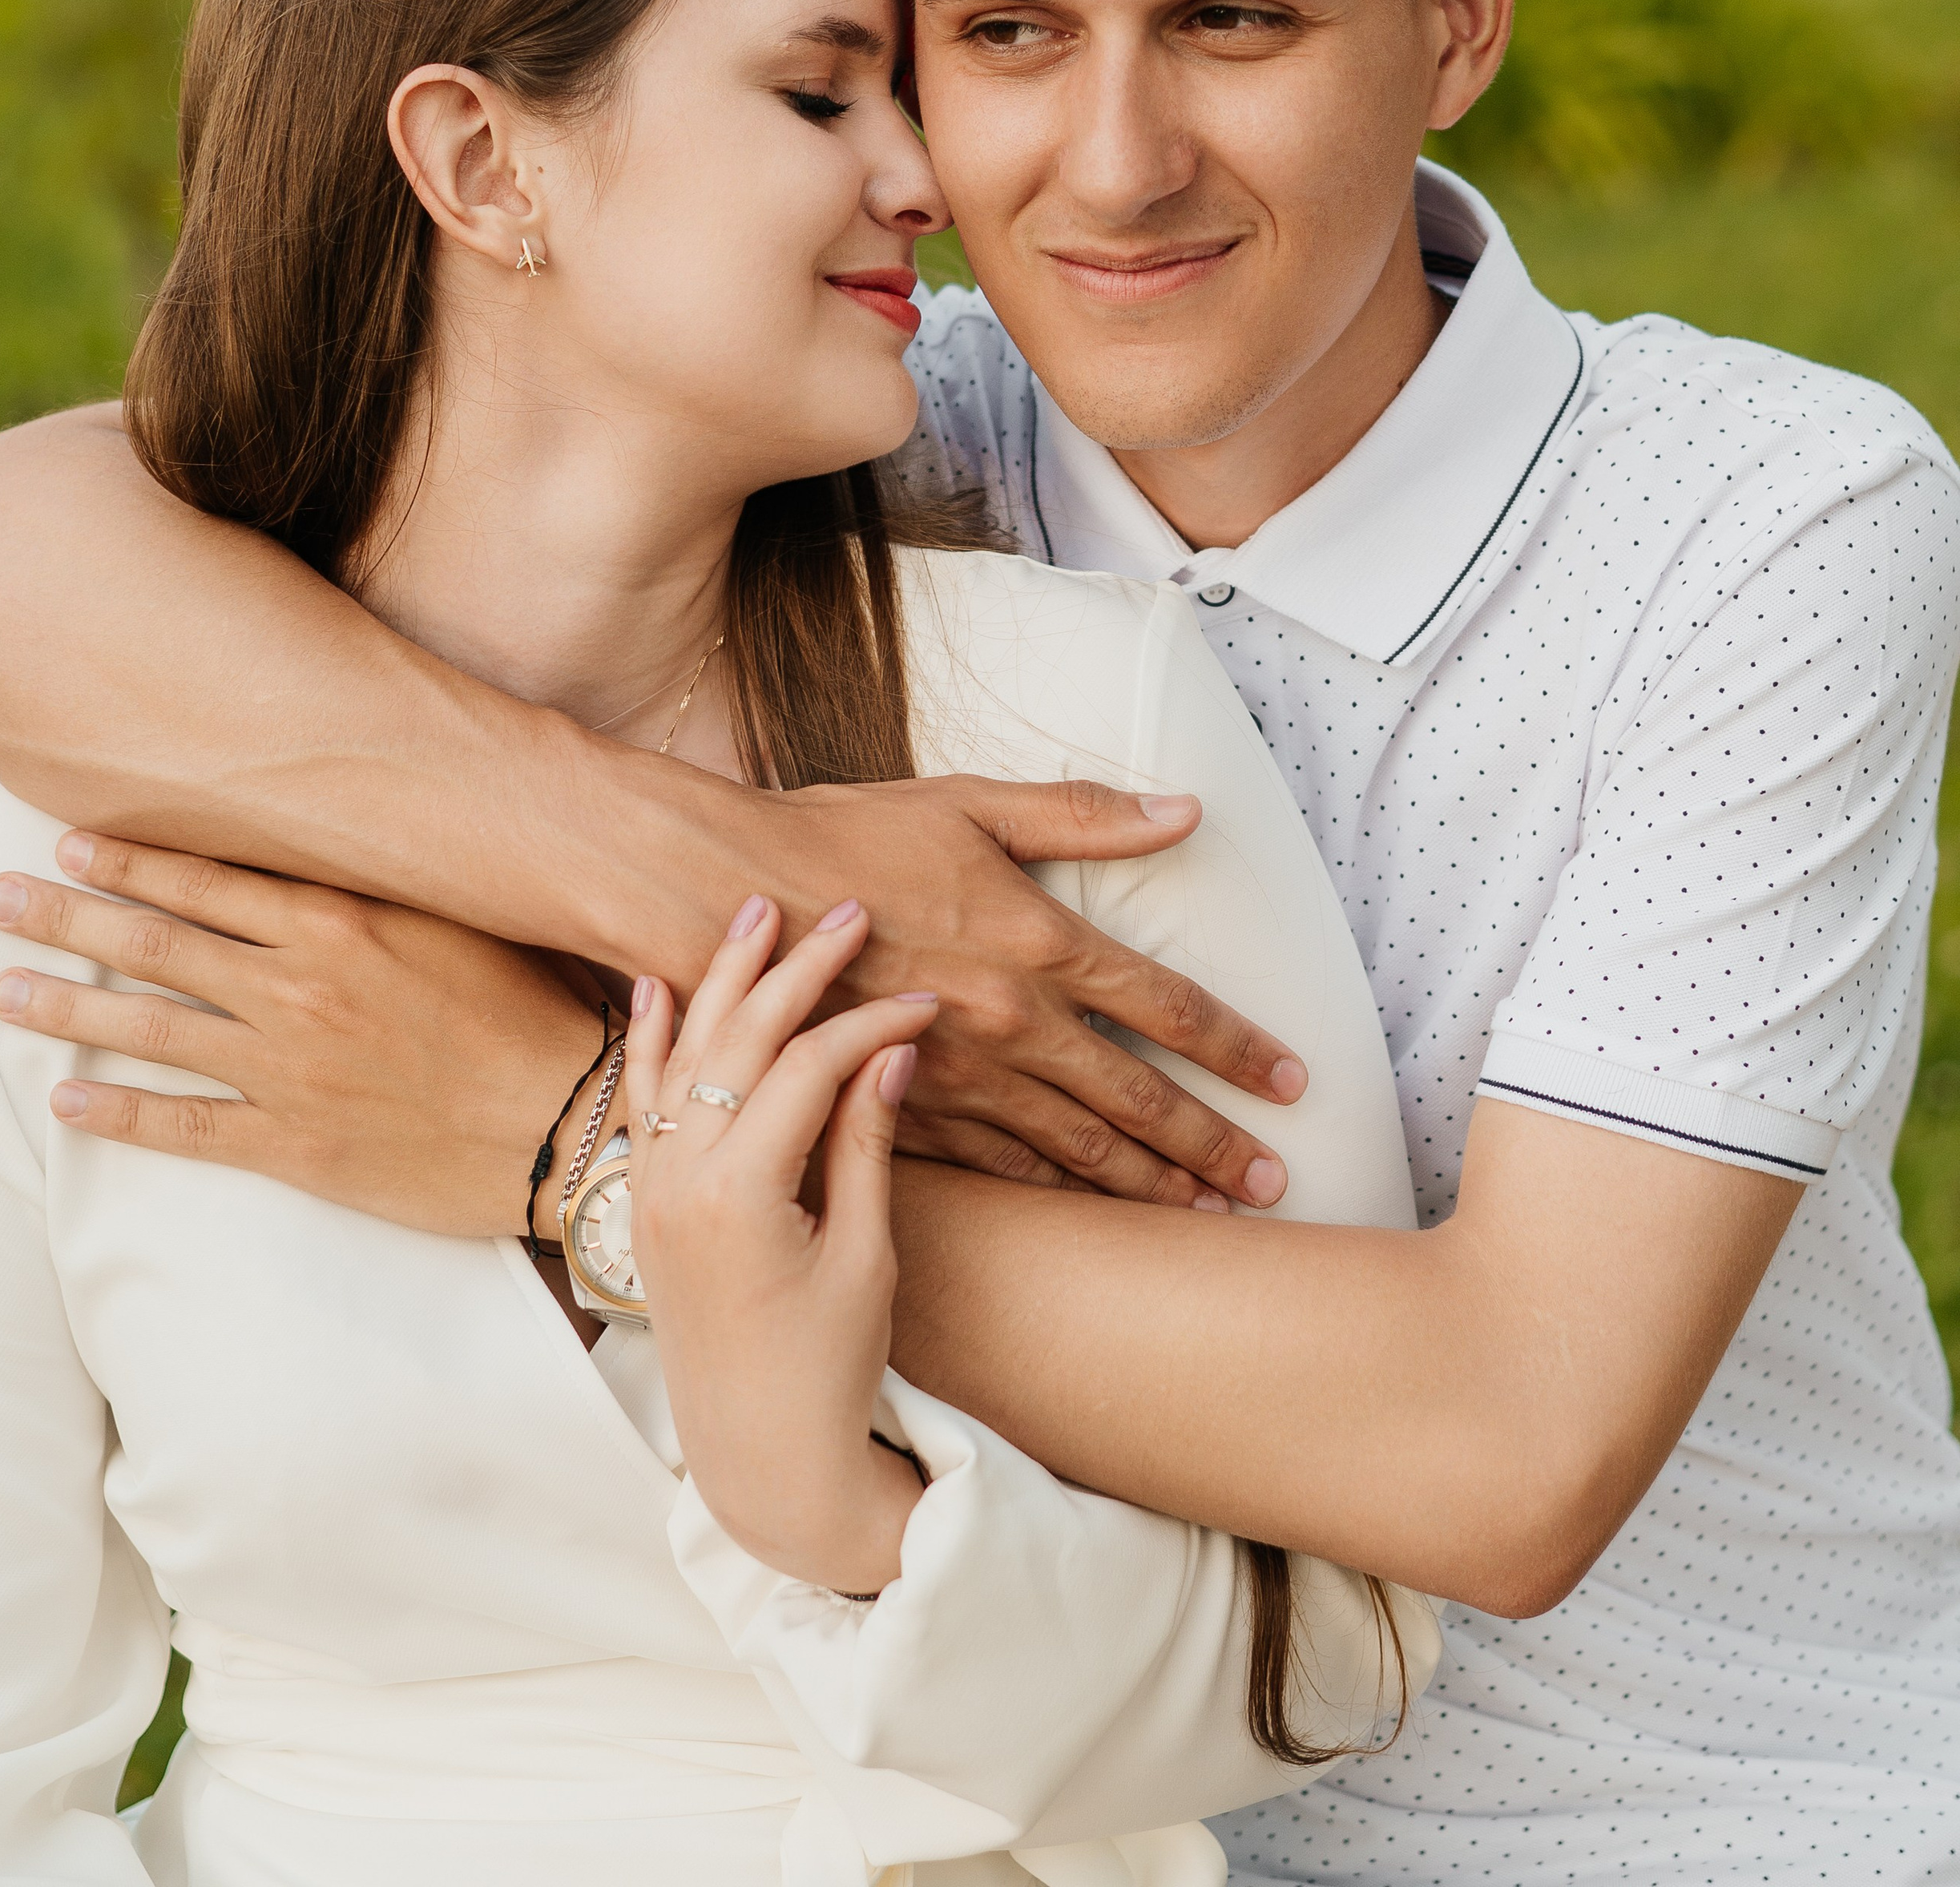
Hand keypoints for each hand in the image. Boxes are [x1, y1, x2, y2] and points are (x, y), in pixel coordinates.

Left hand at [0, 835, 607, 1229]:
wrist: (572, 1125)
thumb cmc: (536, 1011)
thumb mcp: (466, 918)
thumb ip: (388, 884)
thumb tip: (336, 841)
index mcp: (343, 922)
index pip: (211, 880)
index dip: (135, 860)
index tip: (72, 841)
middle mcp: (300, 987)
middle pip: (159, 944)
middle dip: (70, 917)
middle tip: (1, 902)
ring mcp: (290, 1068)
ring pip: (153, 1028)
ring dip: (69, 1007)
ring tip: (6, 990)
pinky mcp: (295, 1143)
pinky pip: (185, 1127)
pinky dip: (119, 1113)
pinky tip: (67, 1098)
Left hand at [628, 895, 934, 1595]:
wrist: (759, 1455)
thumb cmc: (827, 1368)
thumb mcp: (864, 1255)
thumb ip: (866, 1143)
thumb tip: (892, 1048)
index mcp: (738, 1196)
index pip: (809, 1068)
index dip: (871, 1023)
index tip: (926, 1000)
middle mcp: (679, 1181)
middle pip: (740, 1040)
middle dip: (797, 970)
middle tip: (849, 913)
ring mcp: (652, 1190)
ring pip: (684, 1055)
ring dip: (722, 979)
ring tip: (757, 913)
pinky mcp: (646, 1203)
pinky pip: (642, 1101)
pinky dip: (651, 1039)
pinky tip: (660, 986)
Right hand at [759, 774, 1300, 1206]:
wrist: (728, 900)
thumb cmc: (849, 836)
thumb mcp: (971, 803)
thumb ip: (1083, 814)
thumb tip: (1184, 808)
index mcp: (1038, 943)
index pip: (1168, 1008)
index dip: (1238, 1048)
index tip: (1293, 1083)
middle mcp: (1012, 1024)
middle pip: (1138, 1101)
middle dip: (1213, 1146)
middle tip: (1273, 1186)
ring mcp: (961, 1078)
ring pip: (1077, 1151)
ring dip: (1149, 1187)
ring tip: (1206, 1216)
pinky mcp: (908, 1112)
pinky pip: (1001, 1168)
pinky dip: (1057, 1197)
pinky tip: (1090, 1218)